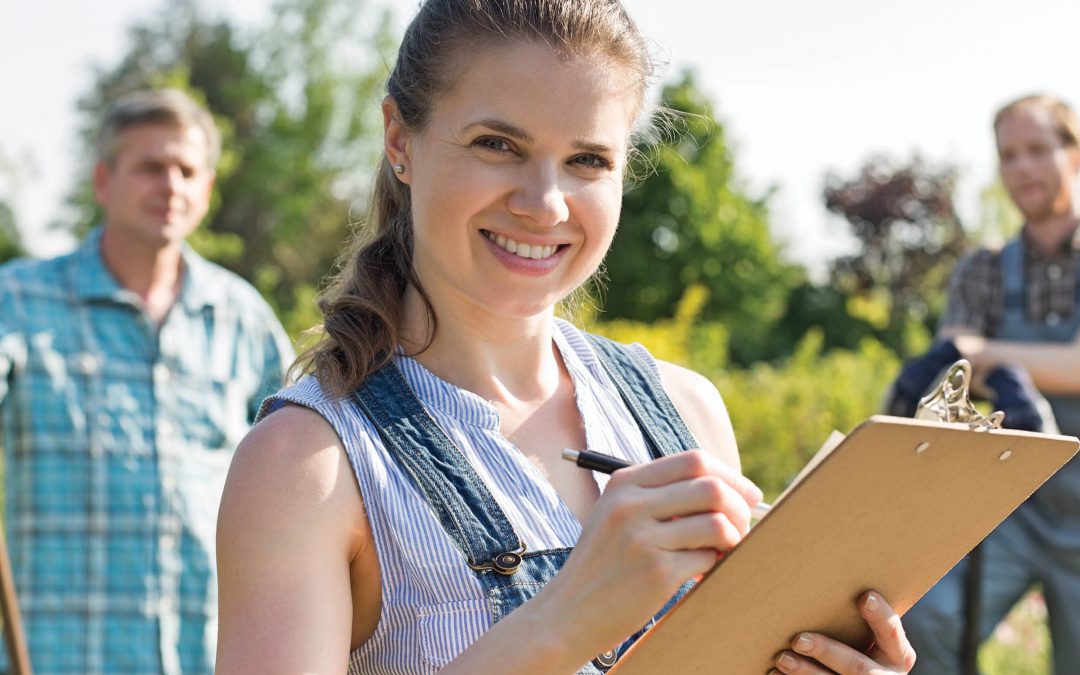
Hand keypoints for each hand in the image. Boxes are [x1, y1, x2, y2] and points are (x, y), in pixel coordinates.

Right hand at [531, 450, 762, 661]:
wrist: (568, 611)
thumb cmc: (603, 563)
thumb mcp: (616, 514)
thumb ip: (659, 495)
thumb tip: (727, 488)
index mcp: (624, 482)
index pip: (693, 460)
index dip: (730, 475)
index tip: (747, 494)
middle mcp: (631, 504)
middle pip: (711, 487)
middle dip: (739, 506)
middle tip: (743, 525)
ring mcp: (642, 537)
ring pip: (717, 523)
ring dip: (733, 538)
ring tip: (724, 550)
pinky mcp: (655, 571)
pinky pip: (707, 558)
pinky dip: (714, 564)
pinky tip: (701, 572)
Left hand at [770, 591, 915, 673]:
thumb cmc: (857, 640)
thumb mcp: (867, 631)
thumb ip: (854, 609)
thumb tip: (825, 555)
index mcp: (897, 654)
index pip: (892, 633)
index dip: (880, 615)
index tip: (863, 596)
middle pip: (857, 666)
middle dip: (827, 651)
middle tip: (798, 639)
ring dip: (805, 671)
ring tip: (781, 658)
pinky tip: (774, 673)